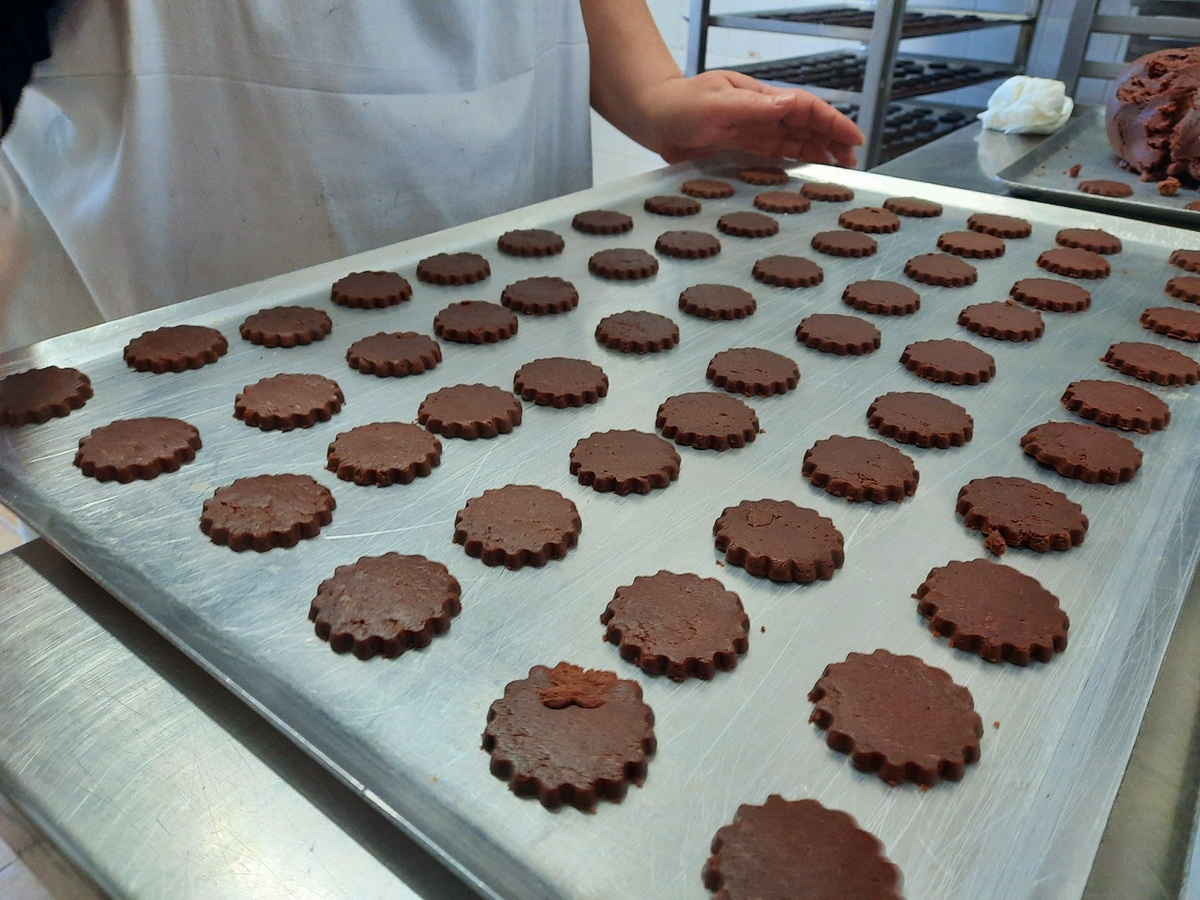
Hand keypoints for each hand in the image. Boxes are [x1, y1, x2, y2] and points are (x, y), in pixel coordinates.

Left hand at [638, 70, 863, 166]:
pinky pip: (774, 158)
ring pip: (794, 143)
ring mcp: (752, 133)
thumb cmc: (678, 105)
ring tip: (838, 170)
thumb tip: (788, 104)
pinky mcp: (741, 151)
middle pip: (806, 125)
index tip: (852, 139)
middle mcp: (760, 114)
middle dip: (832, 140)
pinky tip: (806, 175)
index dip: (831, 122)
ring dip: (817, 154)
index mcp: (759, 98)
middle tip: (852, 161)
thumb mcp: (714, 104)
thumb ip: (750, 107)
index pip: (805, 107)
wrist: (652, 118)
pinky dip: (793, 165)